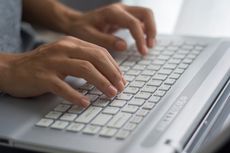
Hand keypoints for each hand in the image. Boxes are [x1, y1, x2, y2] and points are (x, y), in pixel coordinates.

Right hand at [0, 36, 125, 106]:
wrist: (13, 68)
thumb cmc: (43, 64)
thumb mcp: (65, 56)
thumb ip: (84, 60)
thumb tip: (108, 74)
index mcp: (72, 43)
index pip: (99, 52)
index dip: (114, 66)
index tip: (121, 79)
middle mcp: (64, 49)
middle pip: (95, 58)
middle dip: (112, 74)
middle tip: (120, 88)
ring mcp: (53, 62)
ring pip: (84, 69)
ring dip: (101, 83)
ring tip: (110, 94)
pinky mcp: (43, 77)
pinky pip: (63, 87)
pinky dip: (76, 95)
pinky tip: (85, 103)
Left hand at [65, 3, 156, 54]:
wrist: (77, 22)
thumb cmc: (81, 29)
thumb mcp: (89, 36)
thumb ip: (106, 40)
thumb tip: (124, 46)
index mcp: (112, 13)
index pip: (133, 23)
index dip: (140, 38)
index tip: (143, 52)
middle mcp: (120, 9)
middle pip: (146, 13)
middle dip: (152, 30)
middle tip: (150, 46)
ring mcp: (124, 12)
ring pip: (146, 15)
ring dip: (151, 30)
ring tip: (149, 45)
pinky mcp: (125, 17)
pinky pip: (140, 21)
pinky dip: (145, 30)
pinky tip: (144, 42)